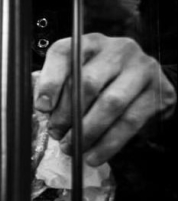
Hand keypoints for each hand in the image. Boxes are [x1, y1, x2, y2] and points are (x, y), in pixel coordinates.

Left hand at [34, 34, 175, 165]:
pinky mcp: (159, 92)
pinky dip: (107, 144)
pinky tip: (93, 156)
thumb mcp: (80, 77)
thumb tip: (43, 109)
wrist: (150, 86)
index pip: (64, 53)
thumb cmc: (104, 83)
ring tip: (71, 147)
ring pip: (110, 103)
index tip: (41, 107)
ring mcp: (142, 69)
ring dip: (86, 132)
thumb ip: (61, 87)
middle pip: (86, 82)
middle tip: (57, 134)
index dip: (49, 81)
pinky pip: (129, 122)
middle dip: (67, 114)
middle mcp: (118, 50)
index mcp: (90, 43)